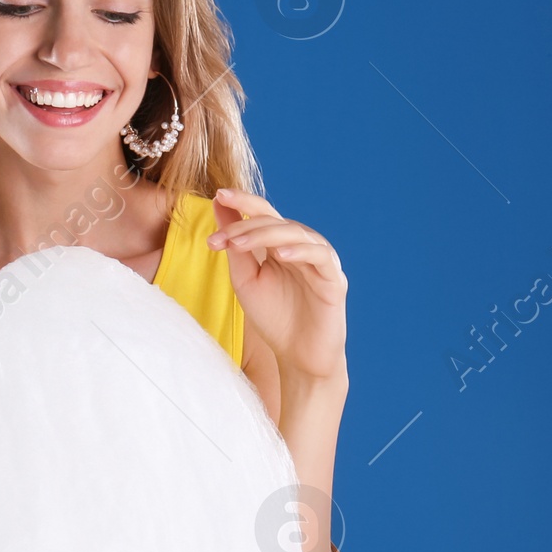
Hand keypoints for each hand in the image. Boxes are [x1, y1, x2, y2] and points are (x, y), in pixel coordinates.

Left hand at [208, 187, 347, 383]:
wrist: (298, 357)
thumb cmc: (274, 317)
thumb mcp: (245, 279)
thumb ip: (234, 245)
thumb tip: (218, 205)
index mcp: (280, 244)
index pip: (263, 213)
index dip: (243, 201)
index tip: (217, 195)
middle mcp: (302, 247)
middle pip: (276, 221)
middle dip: (245, 226)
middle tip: (220, 239)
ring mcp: (320, 261)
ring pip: (297, 234)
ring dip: (266, 235)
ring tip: (239, 244)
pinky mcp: (334, 280)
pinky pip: (320, 256)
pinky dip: (300, 252)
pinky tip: (279, 255)